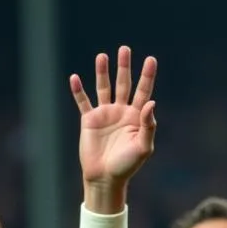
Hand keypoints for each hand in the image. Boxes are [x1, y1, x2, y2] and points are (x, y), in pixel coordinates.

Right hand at [71, 45, 156, 196]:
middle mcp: (121, 112)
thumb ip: (148, 125)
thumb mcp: (143, 147)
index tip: (151, 59)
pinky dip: (78, 90)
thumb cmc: (127, 165)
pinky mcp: (89, 120)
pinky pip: (83, 102)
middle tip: (125, 49)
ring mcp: (105, 115)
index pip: (144, 92)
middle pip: (124, 84)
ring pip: (104, 88)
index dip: (147, 76)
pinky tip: (75, 78)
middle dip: (124, 67)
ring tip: (102, 56)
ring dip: (102, 72)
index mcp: (136, 118)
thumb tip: (151, 102)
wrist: (105, 178)